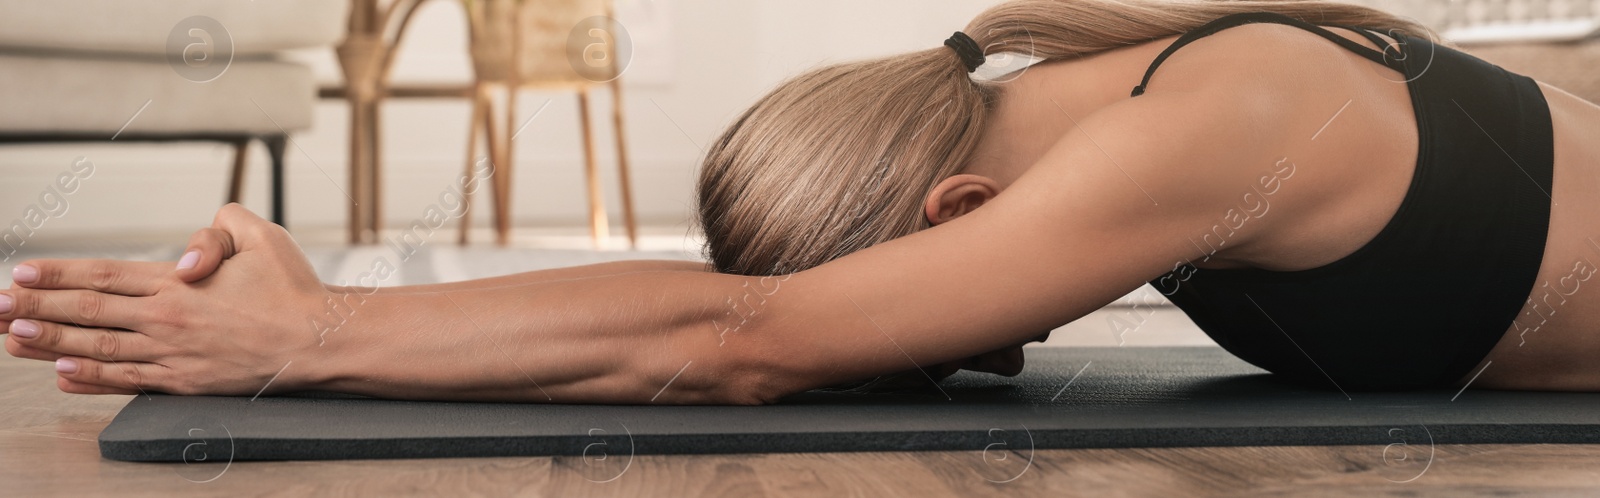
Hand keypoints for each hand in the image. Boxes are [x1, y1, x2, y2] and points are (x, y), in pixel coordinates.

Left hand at [3, 204, 332, 394]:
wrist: (319, 341)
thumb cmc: (294, 288)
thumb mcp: (261, 237)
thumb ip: (221, 225)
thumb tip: (189, 245)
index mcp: (178, 280)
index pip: (103, 274)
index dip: (57, 274)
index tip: (20, 274)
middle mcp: (166, 317)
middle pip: (88, 310)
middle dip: (35, 307)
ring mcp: (172, 353)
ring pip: (98, 346)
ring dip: (49, 342)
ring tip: (11, 338)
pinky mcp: (184, 381)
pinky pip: (127, 380)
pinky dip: (91, 378)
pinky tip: (63, 374)